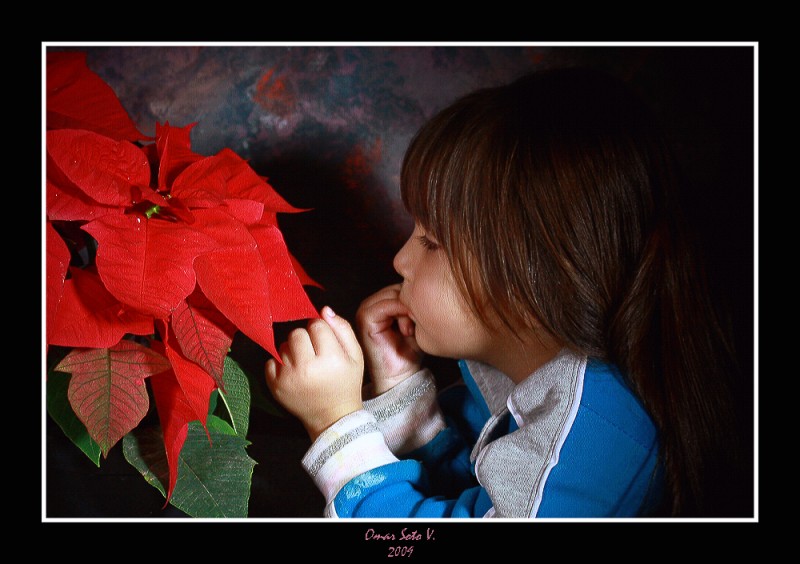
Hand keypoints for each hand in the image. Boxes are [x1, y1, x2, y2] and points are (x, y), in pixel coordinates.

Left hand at [265, 306, 363, 440]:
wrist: (332, 417)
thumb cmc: (346, 383)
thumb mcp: (355, 356)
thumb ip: (343, 330)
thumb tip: (324, 310)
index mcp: (331, 359)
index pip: (317, 325)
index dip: (321, 331)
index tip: (325, 343)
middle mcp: (307, 368)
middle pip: (297, 332)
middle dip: (306, 339)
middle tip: (314, 353)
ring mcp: (288, 378)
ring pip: (283, 345)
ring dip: (293, 351)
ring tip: (305, 364)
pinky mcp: (275, 386)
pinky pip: (270, 360)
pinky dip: (280, 363)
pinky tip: (294, 372)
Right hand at [356, 284, 422, 395]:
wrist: (399, 376)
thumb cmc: (408, 352)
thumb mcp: (416, 322)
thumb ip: (417, 304)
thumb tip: (425, 288)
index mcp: (382, 302)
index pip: (402, 285)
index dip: (416, 297)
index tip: (425, 317)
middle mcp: (372, 303)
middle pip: (398, 287)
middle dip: (411, 303)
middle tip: (416, 326)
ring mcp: (366, 309)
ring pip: (393, 294)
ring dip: (406, 309)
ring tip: (410, 330)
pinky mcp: (365, 319)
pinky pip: (386, 305)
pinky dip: (400, 313)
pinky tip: (406, 330)